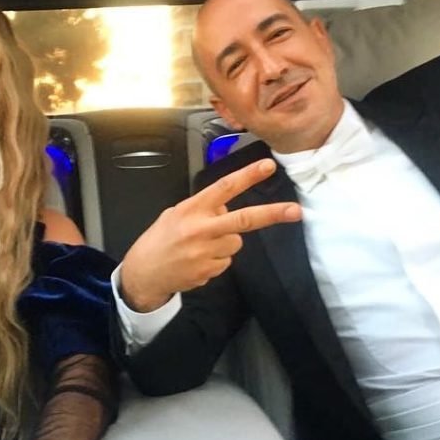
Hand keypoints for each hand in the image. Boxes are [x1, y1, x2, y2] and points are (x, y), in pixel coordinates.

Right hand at [119, 158, 300, 311]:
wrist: (144, 273)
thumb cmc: (160, 239)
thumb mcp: (176, 213)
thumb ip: (203, 208)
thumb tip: (228, 207)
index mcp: (192, 209)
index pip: (224, 188)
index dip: (248, 176)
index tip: (268, 166)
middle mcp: (200, 229)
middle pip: (243, 220)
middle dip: (272, 214)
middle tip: (296, 211)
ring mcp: (205, 252)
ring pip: (235, 243)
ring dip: (225, 243)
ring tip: (200, 247)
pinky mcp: (209, 271)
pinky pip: (225, 262)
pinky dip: (216, 260)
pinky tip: (197, 260)